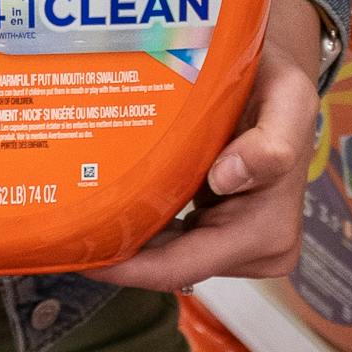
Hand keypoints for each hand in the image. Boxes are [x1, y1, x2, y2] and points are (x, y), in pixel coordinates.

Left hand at [90, 0, 328, 291]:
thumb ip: (271, 142)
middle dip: (120, 255)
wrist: (279, 82)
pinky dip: (143, 229)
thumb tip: (226, 179)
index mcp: (270, 232)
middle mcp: (257, 251)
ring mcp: (238, 247)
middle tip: (63, 235)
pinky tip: (107, 211)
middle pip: (172, 267)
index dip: (131, 268)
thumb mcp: (288, 100)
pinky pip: (174, 242)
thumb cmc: (279, 87)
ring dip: (128, 242)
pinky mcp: (222, 234)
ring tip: (75, 224)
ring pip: (169, 257)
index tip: (82, 254)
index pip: (186, 265)